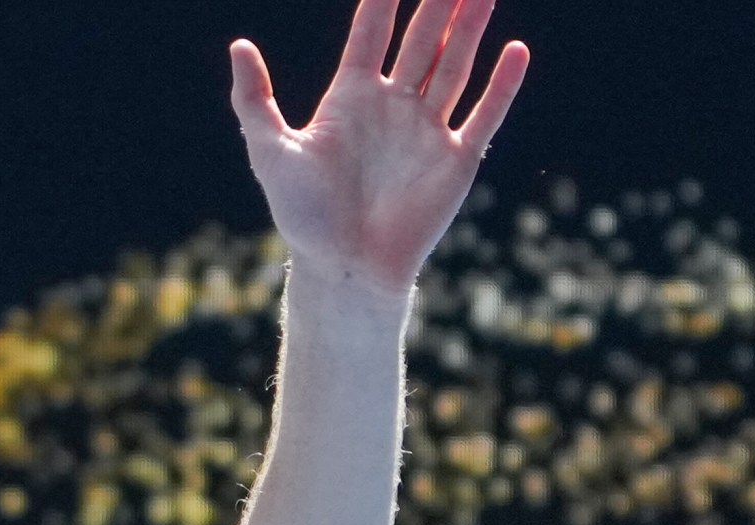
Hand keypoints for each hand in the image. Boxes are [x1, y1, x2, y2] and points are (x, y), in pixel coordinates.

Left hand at [229, 0, 528, 296]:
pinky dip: (502, 84)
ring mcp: (426, 130)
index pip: (372, 31)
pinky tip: (516, 50)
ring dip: (471, 28)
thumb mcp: (270, 153)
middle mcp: (392, 105)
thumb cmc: (303, 216)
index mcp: (351, 97)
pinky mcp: (455, 160)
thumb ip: (254, 100)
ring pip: (455, 65)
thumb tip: (238, 46)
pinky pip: (484, 115)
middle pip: (421, 38)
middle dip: (438, 2)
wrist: (345, 268)